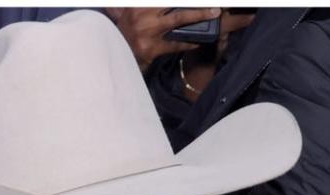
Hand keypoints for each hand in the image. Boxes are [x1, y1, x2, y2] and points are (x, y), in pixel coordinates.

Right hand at [106, 7, 220, 72]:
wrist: (116, 54)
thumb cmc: (125, 31)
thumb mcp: (128, 11)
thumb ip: (144, 5)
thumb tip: (140, 5)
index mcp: (138, 4)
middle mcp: (143, 14)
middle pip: (174, 2)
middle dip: (195, 2)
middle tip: (213, 3)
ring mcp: (148, 31)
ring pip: (178, 18)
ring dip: (199, 15)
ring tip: (214, 13)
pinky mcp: (151, 48)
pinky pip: (174, 44)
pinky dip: (187, 43)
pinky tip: (197, 42)